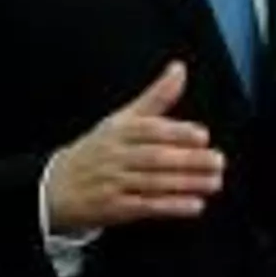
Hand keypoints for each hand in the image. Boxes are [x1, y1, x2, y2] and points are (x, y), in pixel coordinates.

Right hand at [45, 61, 224, 233]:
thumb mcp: (122, 119)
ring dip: (186, 184)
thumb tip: (180, 68)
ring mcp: (113, 183)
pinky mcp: (114, 208)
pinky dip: (171, 206)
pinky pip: (146, 207)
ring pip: (153, 182)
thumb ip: (156, 97)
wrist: (57, 186)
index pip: (149, 130)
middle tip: (218, 162)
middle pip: (154, 158)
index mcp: (119, 131)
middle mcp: (115, 155)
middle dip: (188, 161)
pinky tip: (195, 205)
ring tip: (214, 182)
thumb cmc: (98, 149)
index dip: (176, 133)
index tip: (202, 136)